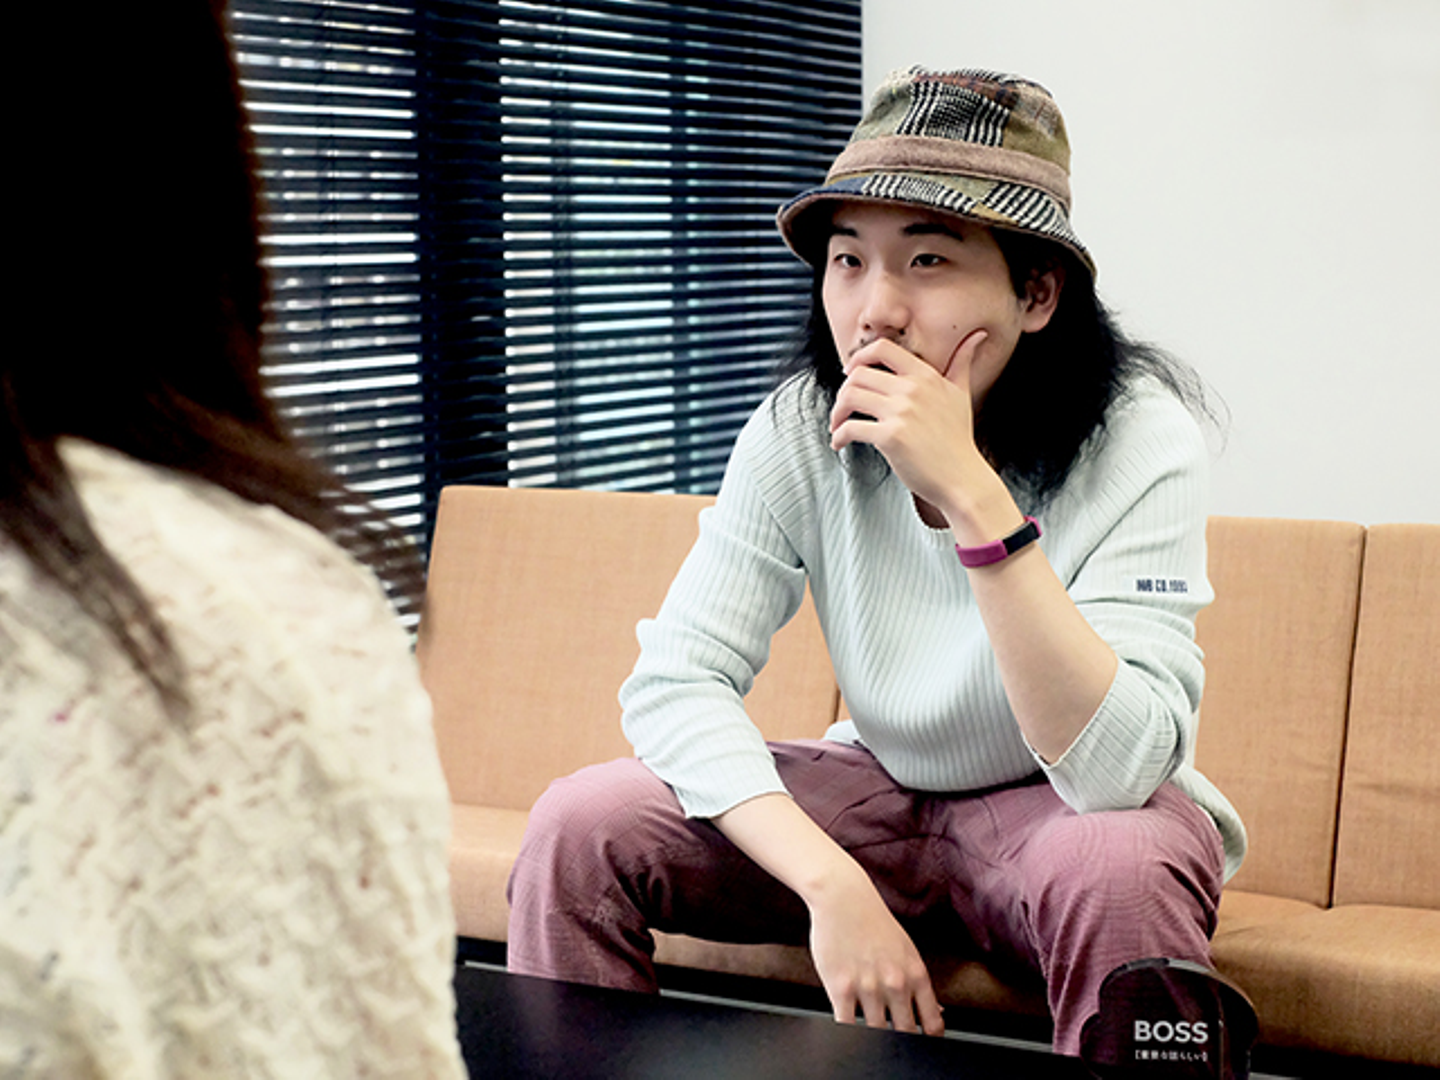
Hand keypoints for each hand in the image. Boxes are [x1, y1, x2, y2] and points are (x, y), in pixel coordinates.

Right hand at [807, 865, 944, 1035]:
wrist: (843, 897)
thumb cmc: (873, 921)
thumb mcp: (907, 950)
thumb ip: (920, 985)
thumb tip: (937, 1013)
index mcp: (917, 975)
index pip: (933, 1024)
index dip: (929, 1040)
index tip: (922, 1044)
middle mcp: (896, 984)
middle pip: (906, 1034)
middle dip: (902, 1044)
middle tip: (896, 1044)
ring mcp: (868, 988)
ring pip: (877, 1034)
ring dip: (875, 1037)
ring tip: (871, 1035)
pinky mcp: (840, 988)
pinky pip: (847, 1026)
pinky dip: (850, 1033)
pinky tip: (850, 1030)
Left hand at [828, 330, 994, 520]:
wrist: (962, 478)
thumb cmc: (958, 440)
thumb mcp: (961, 394)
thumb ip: (962, 362)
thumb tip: (977, 336)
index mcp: (925, 376)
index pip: (883, 348)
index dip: (859, 356)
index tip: (850, 371)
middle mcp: (912, 389)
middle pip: (858, 374)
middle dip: (843, 390)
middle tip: (842, 406)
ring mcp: (901, 412)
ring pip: (850, 397)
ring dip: (836, 412)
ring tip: (837, 424)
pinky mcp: (890, 437)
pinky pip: (851, 428)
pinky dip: (838, 436)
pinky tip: (839, 443)